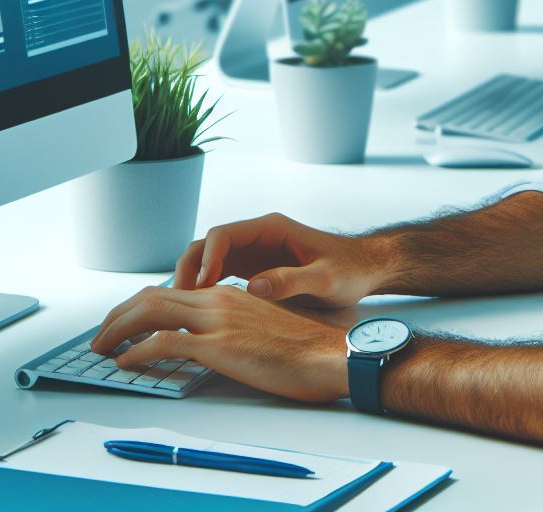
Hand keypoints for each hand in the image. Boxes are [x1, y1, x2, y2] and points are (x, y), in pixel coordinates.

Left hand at [91, 284, 348, 402]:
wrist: (329, 354)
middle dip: (120, 314)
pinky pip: (163, 342)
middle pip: (153, 296)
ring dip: (118, 329)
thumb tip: (207, 342)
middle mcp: (218, 298)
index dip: (140, 304)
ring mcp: (217, 318)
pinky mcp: (218, 343)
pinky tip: (125, 362)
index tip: (123, 321)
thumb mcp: (261, 326)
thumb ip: (231, 326)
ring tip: (101, 347)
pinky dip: (137, 351)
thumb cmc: (304, 348)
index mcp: (227, 293)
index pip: (171, 290)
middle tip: (101, 334)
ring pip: (150, 311)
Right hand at [173, 212, 383, 307]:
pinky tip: (201, 313)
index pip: (223, 235)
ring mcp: (254, 252)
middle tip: (178, 301)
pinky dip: (206, 289)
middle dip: (190, 269)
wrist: (365, 268)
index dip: (207, 259)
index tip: (201, 287)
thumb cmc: (350, 270)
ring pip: (209, 259)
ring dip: (193, 280)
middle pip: (208, 245)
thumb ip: (291, 281)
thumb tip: (252, 288)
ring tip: (182, 310)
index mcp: (271, 229)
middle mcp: (257, 236)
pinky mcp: (255, 269)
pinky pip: (220, 274)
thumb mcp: (326, 278)